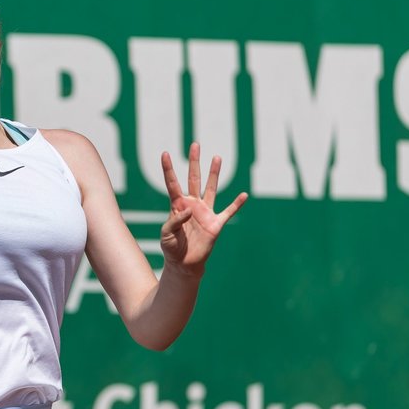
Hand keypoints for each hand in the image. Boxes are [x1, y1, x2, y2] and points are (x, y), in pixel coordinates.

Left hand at [158, 143, 247, 275]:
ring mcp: (205, 212)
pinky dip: (236, 204)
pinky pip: (228, 212)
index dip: (168, 169)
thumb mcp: (166, 235)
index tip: (164, 153)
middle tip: (195, 145)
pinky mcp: (216, 224)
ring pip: (211, 188)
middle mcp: (192, 204)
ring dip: (214, 174)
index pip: (172, 183)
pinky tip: (244, 195)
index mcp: (177, 205)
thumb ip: (174, 221)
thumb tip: (189, 209)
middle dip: (194, 162)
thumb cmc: (172, 248)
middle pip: (193, 179)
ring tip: (217, 158)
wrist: (184, 263)